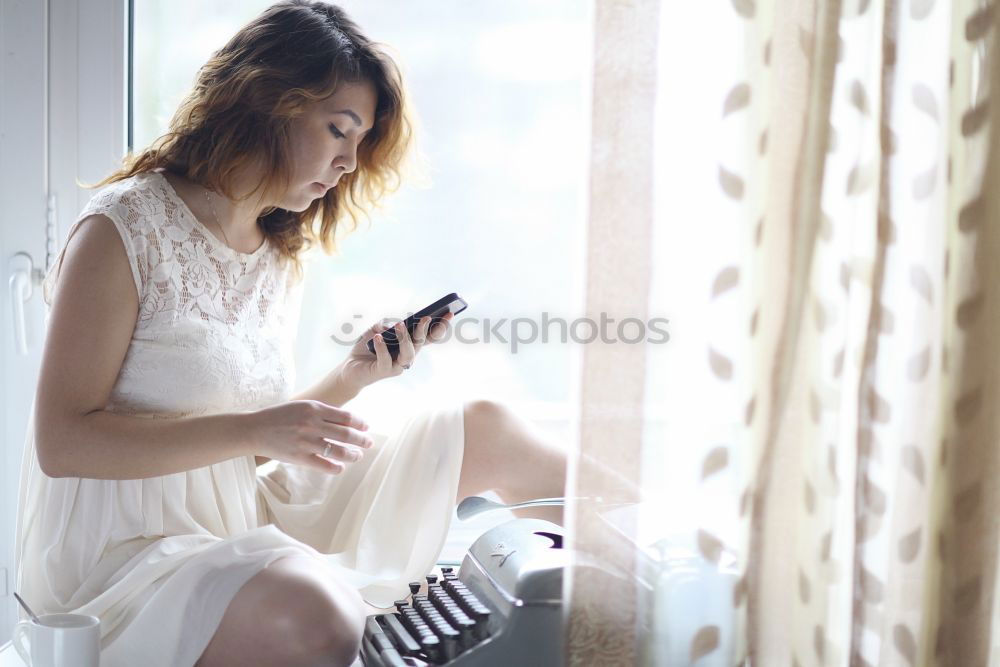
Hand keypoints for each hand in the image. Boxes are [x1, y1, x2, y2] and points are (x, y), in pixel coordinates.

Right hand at [246, 400, 373, 473]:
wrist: (254, 429)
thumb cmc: (280, 416)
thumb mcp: (302, 406)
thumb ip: (322, 412)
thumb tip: (346, 420)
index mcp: (314, 408)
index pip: (346, 416)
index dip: (360, 423)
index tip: (366, 427)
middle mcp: (312, 423)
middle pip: (346, 434)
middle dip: (362, 440)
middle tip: (369, 443)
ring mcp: (306, 441)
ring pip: (338, 450)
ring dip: (352, 455)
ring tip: (357, 456)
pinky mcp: (299, 457)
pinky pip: (324, 465)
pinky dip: (336, 468)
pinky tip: (341, 468)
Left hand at [339, 312, 453, 389]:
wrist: (350, 366)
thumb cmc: (367, 347)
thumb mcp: (376, 329)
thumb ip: (386, 324)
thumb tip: (393, 326)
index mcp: (409, 345)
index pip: (428, 336)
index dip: (439, 326)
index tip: (449, 313)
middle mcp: (407, 356)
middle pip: (420, 343)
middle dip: (424, 330)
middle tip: (426, 317)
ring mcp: (397, 365)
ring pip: (408, 354)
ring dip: (405, 339)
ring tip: (399, 325)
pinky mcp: (384, 371)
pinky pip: (386, 360)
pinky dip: (382, 347)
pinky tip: (377, 337)